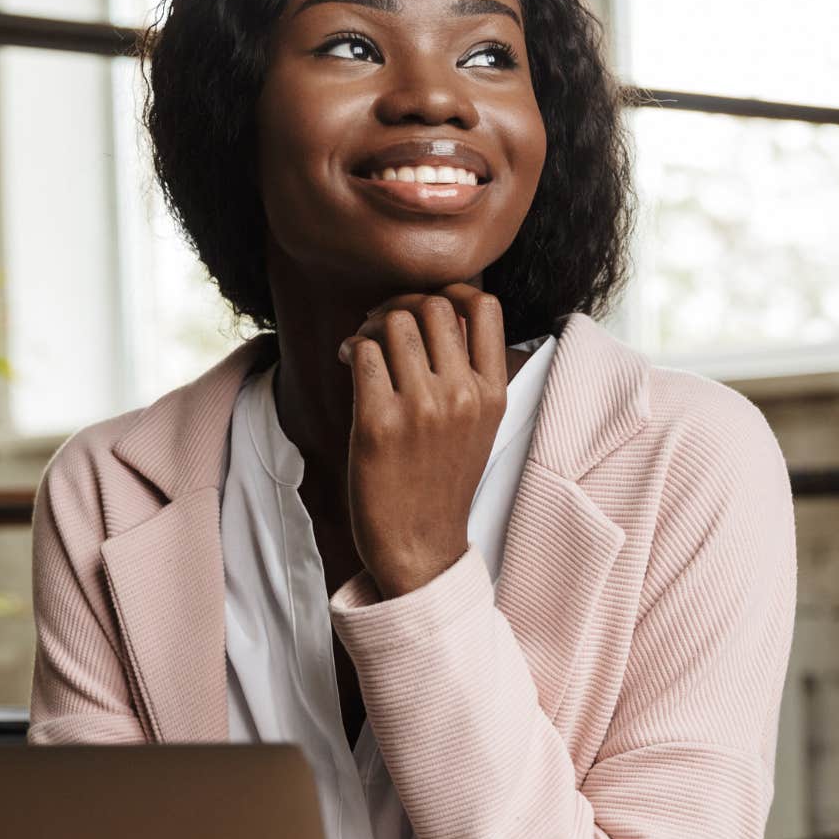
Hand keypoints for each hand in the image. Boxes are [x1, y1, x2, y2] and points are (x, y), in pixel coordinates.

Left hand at [335, 283, 506, 598]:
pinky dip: (350, 347)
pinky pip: (362, 352)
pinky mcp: (380, 423)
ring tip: (361, 345)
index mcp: (492, 393)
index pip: (484, 306)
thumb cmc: (441, 481)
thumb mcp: (477, 425)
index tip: (425, 306)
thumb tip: (438, 311)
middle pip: (432, 306)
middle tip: (381, 325)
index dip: (449, 291)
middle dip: (400, 305)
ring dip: (371, 325)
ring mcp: (422, 409)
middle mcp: (462, 396)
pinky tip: (346, 360)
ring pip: (394, 323)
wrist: (420, 547)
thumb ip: (469, 372)